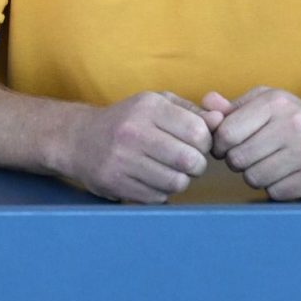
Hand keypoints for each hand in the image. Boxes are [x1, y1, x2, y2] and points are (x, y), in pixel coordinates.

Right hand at [56, 90, 212, 203]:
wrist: (78, 140)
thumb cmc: (128, 120)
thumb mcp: (157, 104)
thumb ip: (192, 111)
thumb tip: (221, 122)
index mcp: (149, 107)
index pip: (198, 132)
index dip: (205, 143)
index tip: (197, 144)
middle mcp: (134, 131)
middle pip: (190, 160)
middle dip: (197, 166)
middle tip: (188, 162)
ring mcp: (123, 159)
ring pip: (176, 183)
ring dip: (180, 180)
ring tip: (170, 170)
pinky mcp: (116, 183)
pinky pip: (158, 197)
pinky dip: (161, 192)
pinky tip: (151, 179)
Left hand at [205, 88, 300, 200]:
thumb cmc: (291, 120)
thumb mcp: (264, 103)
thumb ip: (232, 108)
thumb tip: (206, 104)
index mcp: (275, 102)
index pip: (226, 133)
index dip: (220, 145)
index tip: (229, 146)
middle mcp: (294, 123)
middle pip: (237, 159)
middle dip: (238, 162)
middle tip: (253, 156)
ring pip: (254, 178)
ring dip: (256, 176)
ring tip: (271, 164)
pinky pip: (276, 192)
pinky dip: (276, 188)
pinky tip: (287, 175)